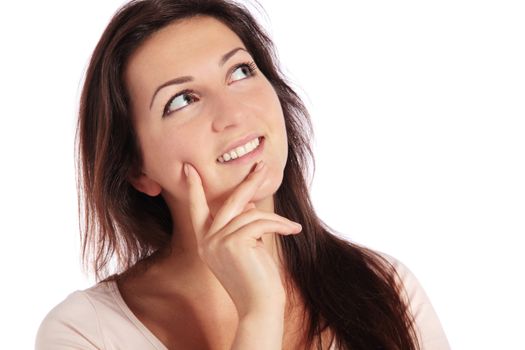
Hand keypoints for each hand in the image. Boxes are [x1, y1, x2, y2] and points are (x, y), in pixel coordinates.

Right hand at [184, 161, 301, 317]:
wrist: (259, 307)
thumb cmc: (255, 279)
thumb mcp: (245, 249)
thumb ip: (241, 226)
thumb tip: (248, 203)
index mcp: (205, 243)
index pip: (197, 209)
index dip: (194, 188)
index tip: (189, 168)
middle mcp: (207, 241)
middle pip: (229, 202)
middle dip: (248, 182)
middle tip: (261, 165)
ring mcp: (217, 241)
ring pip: (251, 214)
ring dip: (275, 220)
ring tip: (290, 227)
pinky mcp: (233, 242)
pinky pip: (261, 222)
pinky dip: (280, 225)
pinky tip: (293, 230)